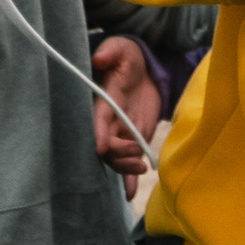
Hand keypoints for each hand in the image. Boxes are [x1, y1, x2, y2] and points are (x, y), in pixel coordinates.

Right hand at [90, 37, 164, 195]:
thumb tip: (100, 58)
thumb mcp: (122, 49)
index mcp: (104, 101)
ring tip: (141, 168)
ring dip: (125, 167)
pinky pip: (128, 161)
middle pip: (106, 145)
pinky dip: (128, 180)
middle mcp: (109, 121)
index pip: (98, 121)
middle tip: (135, 152)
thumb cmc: (129, 57)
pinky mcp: (133, 138)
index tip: (101, 147)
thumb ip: (112, 52)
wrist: (146, 68)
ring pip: (116, 158)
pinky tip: (129, 195)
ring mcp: (120, 132)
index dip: (99, 134)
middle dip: (118, 153)